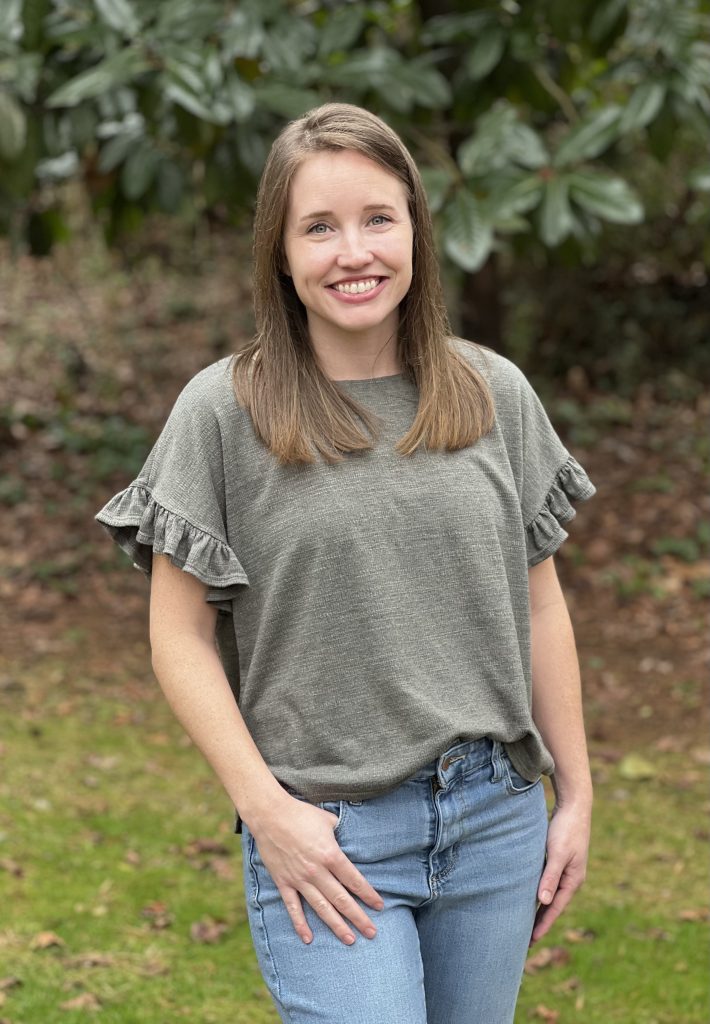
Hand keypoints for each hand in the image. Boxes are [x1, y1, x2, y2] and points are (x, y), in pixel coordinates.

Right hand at [249, 793, 383, 945]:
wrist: (269, 815)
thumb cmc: (301, 814)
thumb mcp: (328, 820)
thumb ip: (341, 833)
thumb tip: (350, 840)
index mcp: (330, 855)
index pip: (354, 880)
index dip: (368, 894)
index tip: (379, 906)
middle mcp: (317, 871)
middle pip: (341, 899)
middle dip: (358, 917)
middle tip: (372, 933)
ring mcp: (299, 879)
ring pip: (321, 908)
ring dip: (337, 926)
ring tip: (350, 940)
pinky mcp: (283, 882)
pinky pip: (293, 907)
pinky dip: (300, 924)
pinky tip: (308, 939)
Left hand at [531, 801, 590, 944]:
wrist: (575, 805)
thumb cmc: (566, 828)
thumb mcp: (557, 853)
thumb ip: (551, 876)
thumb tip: (544, 901)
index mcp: (573, 880)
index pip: (555, 908)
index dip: (543, 924)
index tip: (531, 940)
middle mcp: (571, 878)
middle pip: (553, 905)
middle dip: (541, 921)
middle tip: (526, 939)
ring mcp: (566, 869)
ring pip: (550, 894)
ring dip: (539, 907)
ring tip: (526, 922)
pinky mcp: (559, 860)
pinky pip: (548, 882)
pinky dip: (540, 892)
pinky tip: (530, 895)